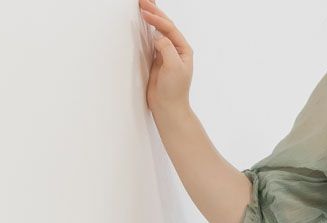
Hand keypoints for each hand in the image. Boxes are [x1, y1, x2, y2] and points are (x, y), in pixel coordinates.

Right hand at [139, 0, 193, 114]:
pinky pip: (151, 40)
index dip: (157, 19)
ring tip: (143, 6)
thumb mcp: (173, 67)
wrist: (168, 108)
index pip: (169, 28)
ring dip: (150, 18)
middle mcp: (176, 50)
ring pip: (158, 31)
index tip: (145, 12)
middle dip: (154, 12)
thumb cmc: (174, 91)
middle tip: (142, 1)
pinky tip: (142, 23)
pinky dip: (146, 30)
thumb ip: (166, 48)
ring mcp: (166, 54)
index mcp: (183, 50)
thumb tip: (157, 36)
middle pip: (164, 25)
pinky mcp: (157, 60)